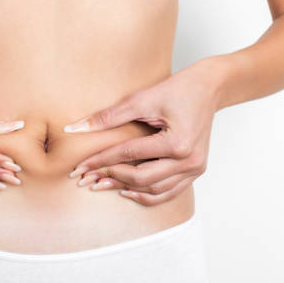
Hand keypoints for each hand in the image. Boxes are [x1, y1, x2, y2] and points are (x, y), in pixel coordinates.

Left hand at [64, 59, 220, 205]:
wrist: (210, 88)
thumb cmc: (178, 89)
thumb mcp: (141, 98)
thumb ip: (107, 117)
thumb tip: (73, 128)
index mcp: (177, 142)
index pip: (129, 155)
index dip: (101, 160)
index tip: (80, 166)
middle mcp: (189, 160)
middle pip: (141, 178)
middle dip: (111, 177)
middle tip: (87, 178)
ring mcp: (195, 168)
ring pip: (155, 190)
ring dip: (126, 189)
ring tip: (102, 184)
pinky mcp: (196, 170)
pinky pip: (169, 191)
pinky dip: (147, 194)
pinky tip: (126, 190)